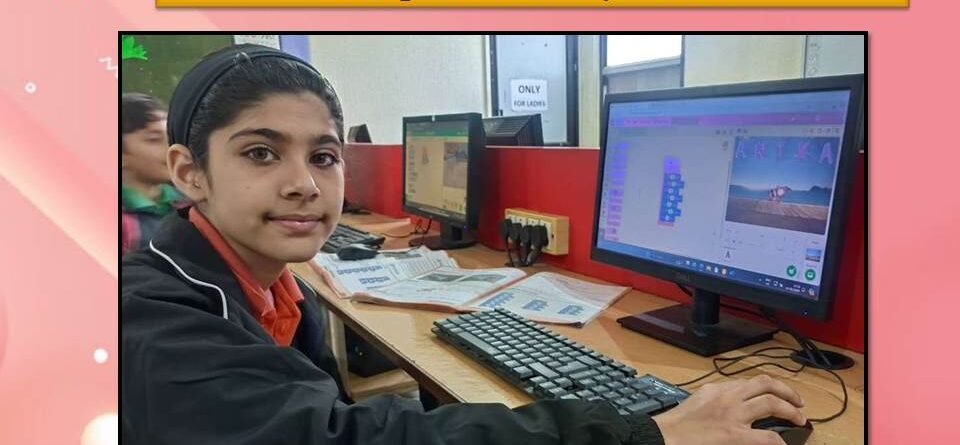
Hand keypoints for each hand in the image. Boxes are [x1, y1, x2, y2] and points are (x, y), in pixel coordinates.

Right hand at [653, 375, 805, 444]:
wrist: (663, 436)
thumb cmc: (675, 425)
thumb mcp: (697, 403)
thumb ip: (716, 400)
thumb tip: (730, 407)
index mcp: (717, 389)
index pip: (749, 382)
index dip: (768, 388)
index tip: (775, 394)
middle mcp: (728, 396)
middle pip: (766, 384)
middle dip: (787, 391)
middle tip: (798, 402)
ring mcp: (734, 415)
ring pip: (772, 403)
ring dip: (791, 410)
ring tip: (800, 418)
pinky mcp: (735, 435)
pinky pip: (767, 436)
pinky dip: (779, 440)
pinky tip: (784, 444)